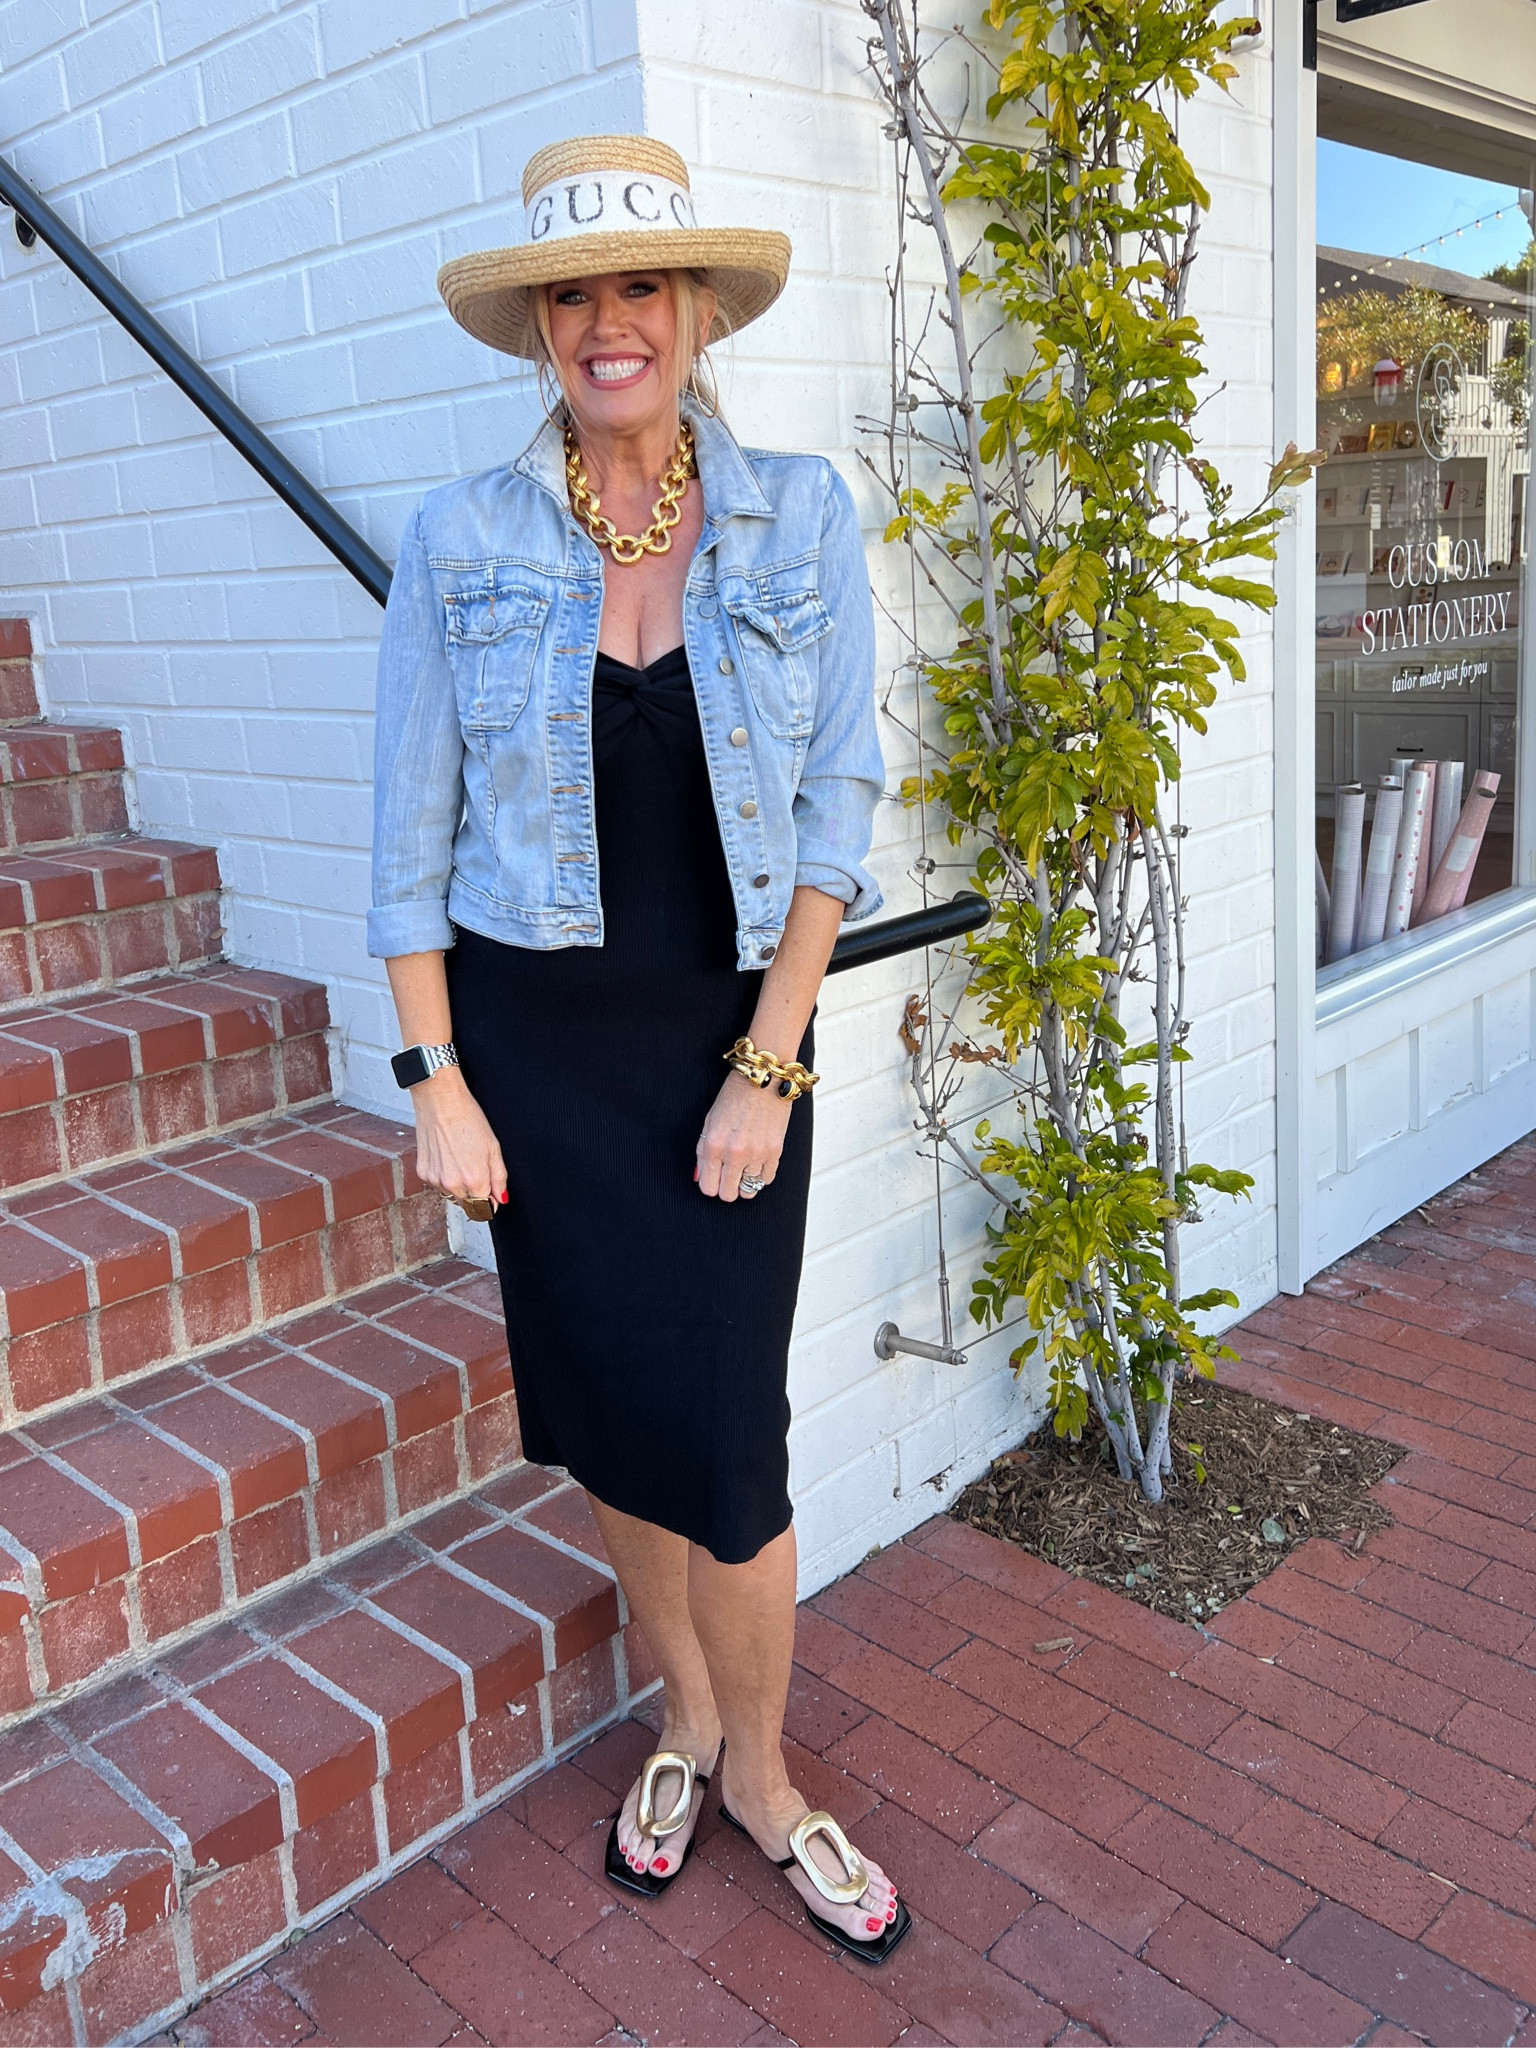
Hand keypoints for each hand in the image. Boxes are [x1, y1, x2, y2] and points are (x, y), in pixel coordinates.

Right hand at [408, 1068, 507, 1205]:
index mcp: (475, 1180)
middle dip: (474, 1194)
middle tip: (475, 1169)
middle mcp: (453, 1184)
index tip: (490, 1193)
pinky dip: (443, 1175)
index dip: (489, 1201)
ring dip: (458, 1185)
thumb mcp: (493, 1148)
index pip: (484, 1209)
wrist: (441, 1102)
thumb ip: (499, 1178)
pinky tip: (446, 1156)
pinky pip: (436, 1183)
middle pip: (467, 1204)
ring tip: (460, 1159)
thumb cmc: (468, 1119)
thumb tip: (501, 1198)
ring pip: (451, 1194)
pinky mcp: (423, 1172)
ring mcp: (435, 1179)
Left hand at [696, 1070, 792, 1201]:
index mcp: (713, 1145)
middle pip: (728, 1194)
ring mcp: (756, 1154)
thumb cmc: (735, 1096)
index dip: (710, 1185)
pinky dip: (761, 1175)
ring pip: (748, 1190)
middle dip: (726, 1188)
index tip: (714, 1179)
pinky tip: (757, 1163)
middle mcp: (734, 1153)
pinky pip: (766, 1180)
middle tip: (728, 1177)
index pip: (708, 1187)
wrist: (763, 1079)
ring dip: (744, 1182)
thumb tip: (701, 1177)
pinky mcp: (775, 1152)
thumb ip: (703, 1153)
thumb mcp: (710, 1122)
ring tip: (744, 1167)